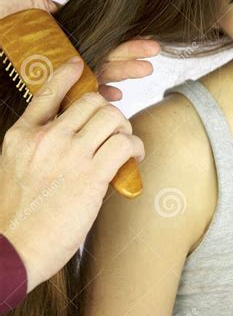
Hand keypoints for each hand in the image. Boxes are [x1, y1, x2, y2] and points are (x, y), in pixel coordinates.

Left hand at [0, 0, 160, 100]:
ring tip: (145, 69)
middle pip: (108, 55)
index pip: (105, 35)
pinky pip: (76, 93)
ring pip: (98, 73)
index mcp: (70, 31)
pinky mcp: (50, 85)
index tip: (146, 34)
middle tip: (155, 52)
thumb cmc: (0, 10)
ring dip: (123, 73)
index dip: (125, 36)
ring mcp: (61, 70)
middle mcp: (70, 53)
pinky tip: (113, 94)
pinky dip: (95, 94)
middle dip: (133, 54)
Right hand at [0, 57, 145, 292]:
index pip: (47, 92)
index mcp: (22, 136)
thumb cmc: (18, 219)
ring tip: (124, 148)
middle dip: (108, 113)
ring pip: (112, 116)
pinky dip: (135, 148)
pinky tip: (133, 159)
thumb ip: (38, 149)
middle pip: (91, 101)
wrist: (14, 249)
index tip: (79, 66)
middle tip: (113, 134)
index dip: (67, 75)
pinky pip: (125, 144)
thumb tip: (73, 142)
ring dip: (124, 130)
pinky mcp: (91, 175)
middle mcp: (45, 138)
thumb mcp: (16, 170)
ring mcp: (68, 154)